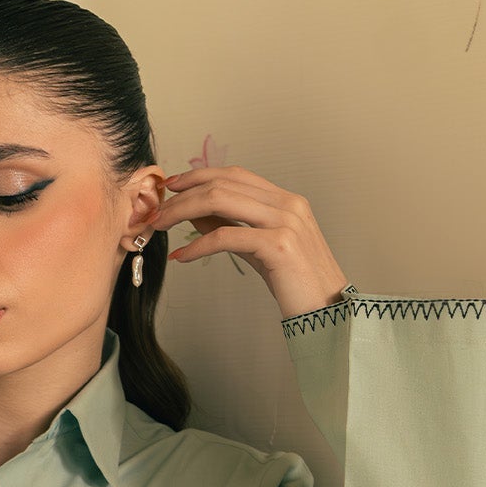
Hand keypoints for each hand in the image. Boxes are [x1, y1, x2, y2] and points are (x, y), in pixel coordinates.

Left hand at [150, 165, 349, 320]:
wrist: (328, 312)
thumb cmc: (295, 284)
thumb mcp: (259, 249)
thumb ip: (232, 226)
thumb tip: (195, 212)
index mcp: (286, 200)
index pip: (236, 174)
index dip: (200, 175)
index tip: (172, 184)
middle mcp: (288, 204)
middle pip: (224, 183)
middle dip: (183, 194)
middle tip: (157, 210)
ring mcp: (286, 222)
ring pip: (221, 200)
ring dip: (183, 211)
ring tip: (160, 225)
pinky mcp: (279, 246)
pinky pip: (226, 237)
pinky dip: (197, 245)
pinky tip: (181, 256)